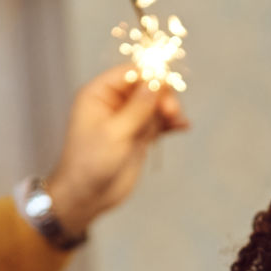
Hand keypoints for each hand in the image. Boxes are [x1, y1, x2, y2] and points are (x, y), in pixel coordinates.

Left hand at [44, 64, 187, 237]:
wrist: (86, 197)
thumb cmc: (90, 163)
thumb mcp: (113, 133)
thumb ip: (137, 108)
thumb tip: (156, 83)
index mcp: (99, 94)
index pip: (130, 74)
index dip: (150, 76)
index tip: (167, 87)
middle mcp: (114, 103)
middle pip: (147, 87)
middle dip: (163, 96)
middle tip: (171, 111)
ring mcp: (128, 119)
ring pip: (156, 104)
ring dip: (170, 110)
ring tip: (178, 122)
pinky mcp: (139, 136)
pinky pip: (159, 122)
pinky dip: (171, 123)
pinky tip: (183, 126)